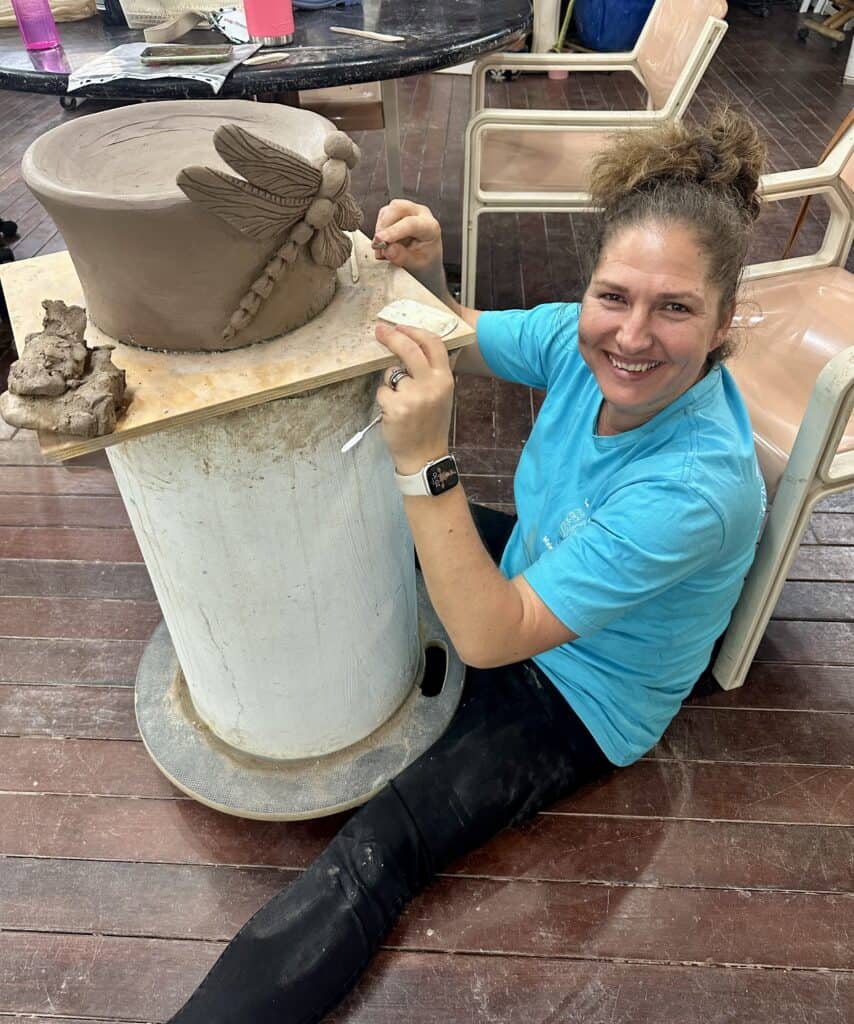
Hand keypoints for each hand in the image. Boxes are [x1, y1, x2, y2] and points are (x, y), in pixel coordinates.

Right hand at [373, 199, 443, 282]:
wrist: (427, 263)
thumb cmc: (426, 263)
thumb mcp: (417, 266)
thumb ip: (403, 258)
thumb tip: (388, 248)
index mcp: (430, 227)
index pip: (411, 223)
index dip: (393, 231)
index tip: (380, 240)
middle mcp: (421, 214)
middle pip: (397, 208)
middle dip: (384, 226)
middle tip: (379, 247)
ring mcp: (409, 210)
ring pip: (387, 211)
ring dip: (380, 230)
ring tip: (383, 249)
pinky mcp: (398, 212)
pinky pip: (383, 215)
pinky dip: (379, 229)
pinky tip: (384, 242)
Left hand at [374, 322, 453, 475]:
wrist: (425, 456)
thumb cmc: (430, 426)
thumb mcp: (442, 396)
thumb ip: (432, 373)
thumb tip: (413, 346)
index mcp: (445, 379)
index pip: (433, 343)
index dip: (415, 331)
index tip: (401, 327)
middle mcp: (432, 385)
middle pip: (409, 349)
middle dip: (392, 337)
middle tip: (380, 331)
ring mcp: (413, 396)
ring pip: (391, 373)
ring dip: (390, 384)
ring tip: (400, 403)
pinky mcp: (396, 407)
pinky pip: (382, 392)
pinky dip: (384, 400)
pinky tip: (393, 414)